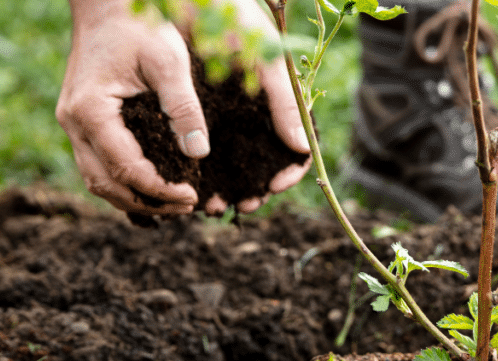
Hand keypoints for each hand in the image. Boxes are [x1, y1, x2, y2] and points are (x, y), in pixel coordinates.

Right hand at [57, 0, 204, 215]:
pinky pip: (98, 165)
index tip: (193, 196)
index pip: (127, 169)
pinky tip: (154, 189)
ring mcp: (72, 124)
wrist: (107, 3)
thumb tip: (198, 153)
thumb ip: (183, 107)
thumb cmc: (139, 25)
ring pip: (98, 180)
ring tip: (174, 204)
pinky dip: (124, 184)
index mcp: (90, 111)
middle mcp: (73, 122)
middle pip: (106, 185)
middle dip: (148, 203)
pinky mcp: (81, 121)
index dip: (161, 190)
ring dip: (134, 199)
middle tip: (187, 207)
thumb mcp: (169, 61)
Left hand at [204, 0, 310, 214]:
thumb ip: (284, 98)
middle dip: (256, 186)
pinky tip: (196, 186)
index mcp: (276, 98)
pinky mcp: (200, 111)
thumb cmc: (230, 15)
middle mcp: (254, 109)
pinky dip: (204, 171)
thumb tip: (301, 148)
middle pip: (263, 160)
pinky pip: (205, 150)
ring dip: (229, 185)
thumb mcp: (263, 55)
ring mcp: (228, 112)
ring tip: (216, 203)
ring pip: (234, 161)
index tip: (275, 184)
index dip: (289, 170)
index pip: (294, 145)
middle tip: (245, 204)